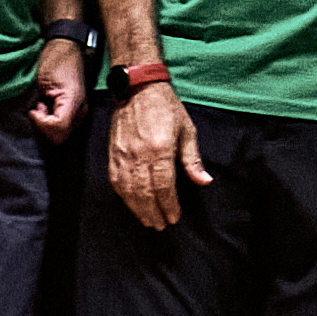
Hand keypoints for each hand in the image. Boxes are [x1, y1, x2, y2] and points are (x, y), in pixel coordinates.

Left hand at [27, 39, 85, 137]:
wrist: (65, 48)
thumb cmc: (56, 60)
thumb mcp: (46, 83)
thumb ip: (45, 108)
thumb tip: (40, 124)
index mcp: (75, 104)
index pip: (58, 130)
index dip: (41, 123)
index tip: (34, 109)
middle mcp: (80, 111)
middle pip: (60, 136)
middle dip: (44, 125)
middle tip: (39, 107)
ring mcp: (78, 111)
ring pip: (60, 134)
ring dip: (47, 123)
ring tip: (43, 105)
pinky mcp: (73, 110)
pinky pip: (61, 126)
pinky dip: (49, 120)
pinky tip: (46, 106)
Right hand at [110, 82, 203, 229]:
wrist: (138, 89)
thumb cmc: (167, 108)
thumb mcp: (187, 130)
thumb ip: (192, 160)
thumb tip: (204, 181)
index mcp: (160, 149)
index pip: (163, 185)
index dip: (168, 204)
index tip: (174, 217)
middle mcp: (139, 155)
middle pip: (144, 192)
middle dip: (153, 212)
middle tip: (161, 226)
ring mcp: (123, 155)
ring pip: (128, 190)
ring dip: (138, 209)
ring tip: (148, 221)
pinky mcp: (112, 154)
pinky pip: (116, 181)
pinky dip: (124, 196)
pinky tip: (131, 205)